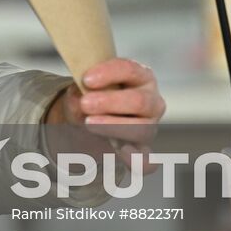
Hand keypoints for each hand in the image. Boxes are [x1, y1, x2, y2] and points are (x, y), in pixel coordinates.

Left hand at [44, 58, 165, 167]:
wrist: (89, 116)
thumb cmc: (92, 94)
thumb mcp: (82, 88)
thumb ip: (79, 93)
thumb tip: (79, 102)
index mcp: (140, 76)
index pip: (130, 70)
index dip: (109, 73)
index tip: (86, 79)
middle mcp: (151, 100)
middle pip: (139, 101)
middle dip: (111, 102)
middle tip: (86, 103)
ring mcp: (149, 126)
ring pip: (141, 129)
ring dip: (114, 126)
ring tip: (89, 122)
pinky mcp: (142, 149)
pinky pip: (145, 160)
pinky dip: (136, 159)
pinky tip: (122, 151)